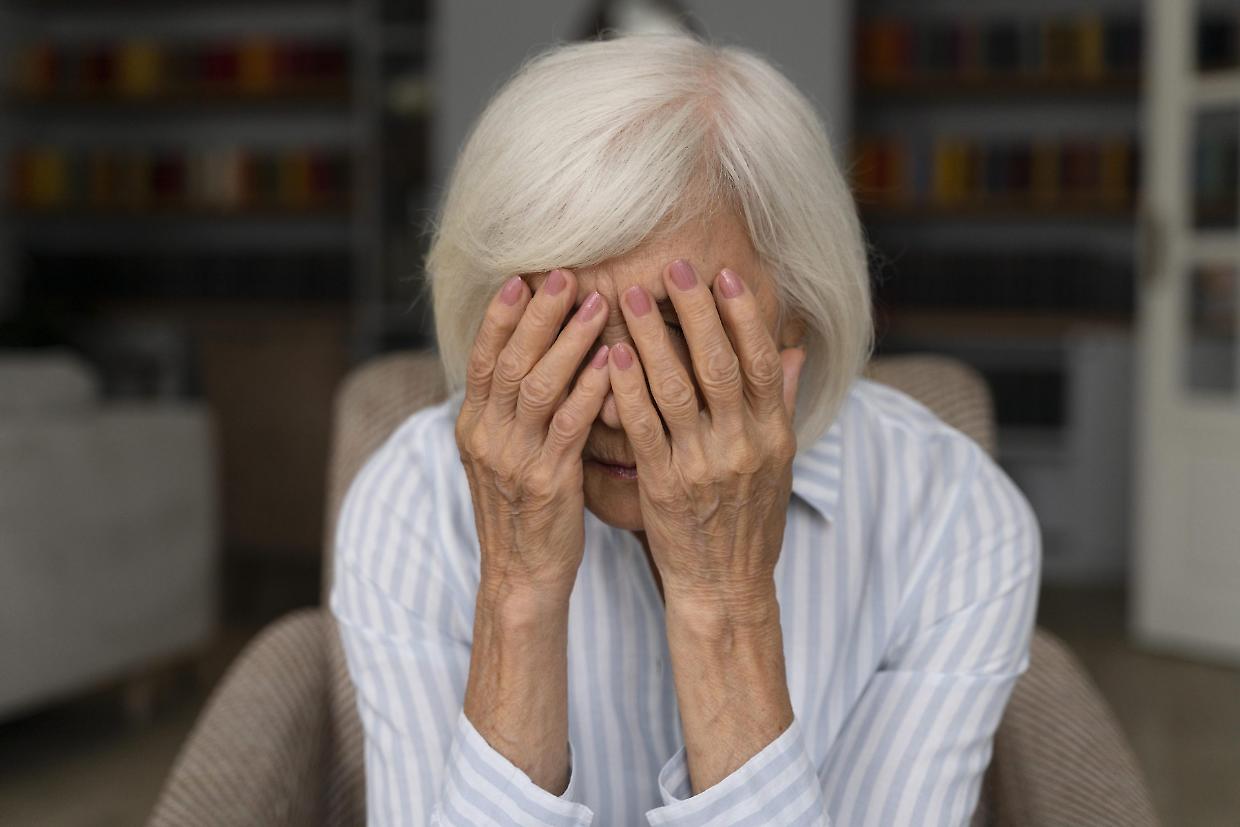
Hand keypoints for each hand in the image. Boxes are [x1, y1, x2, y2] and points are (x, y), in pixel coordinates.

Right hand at [455, 267, 611, 607]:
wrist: (522, 576)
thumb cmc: (526, 511)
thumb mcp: (505, 456)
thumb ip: (515, 410)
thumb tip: (535, 358)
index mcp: (474, 425)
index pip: (482, 357)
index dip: (501, 315)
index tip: (522, 276)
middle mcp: (486, 436)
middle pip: (508, 360)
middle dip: (537, 314)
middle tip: (565, 274)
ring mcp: (513, 459)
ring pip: (537, 385)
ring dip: (568, 340)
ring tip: (597, 303)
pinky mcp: (545, 482)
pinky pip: (568, 426)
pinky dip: (589, 390)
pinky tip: (610, 362)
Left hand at [607, 259, 806, 614]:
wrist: (726, 587)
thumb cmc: (751, 521)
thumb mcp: (779, 464)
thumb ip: (781, 403)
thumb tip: (793, 349)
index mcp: (773, 434)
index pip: (760, 361)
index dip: (742, 315)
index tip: (723, 274)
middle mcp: (742, 445)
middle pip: (719, 364)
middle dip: (694, 312)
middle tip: (671, 267)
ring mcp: (702, 465)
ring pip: (676, 390)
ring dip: (652, 338)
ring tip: (629, 298)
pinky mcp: (664, 486)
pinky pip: (643, 429)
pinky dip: (627, 388)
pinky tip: (612, 355)